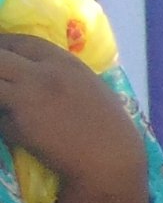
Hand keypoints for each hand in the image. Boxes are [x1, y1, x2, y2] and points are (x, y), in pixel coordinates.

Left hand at [0, 32, 144, 189]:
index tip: (0, 53)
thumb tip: (40, 74)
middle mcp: (44, 73)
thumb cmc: (110, 130)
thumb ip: (64, 76)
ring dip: (0, 93)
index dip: (4, 45)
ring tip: (8, 102)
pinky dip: (4, 120)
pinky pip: (0, 114)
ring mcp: (29, 94)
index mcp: (66, 63)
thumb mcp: (92, 89)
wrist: (111, 160)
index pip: (22, 42)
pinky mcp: (18, 119)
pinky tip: (17, 131)